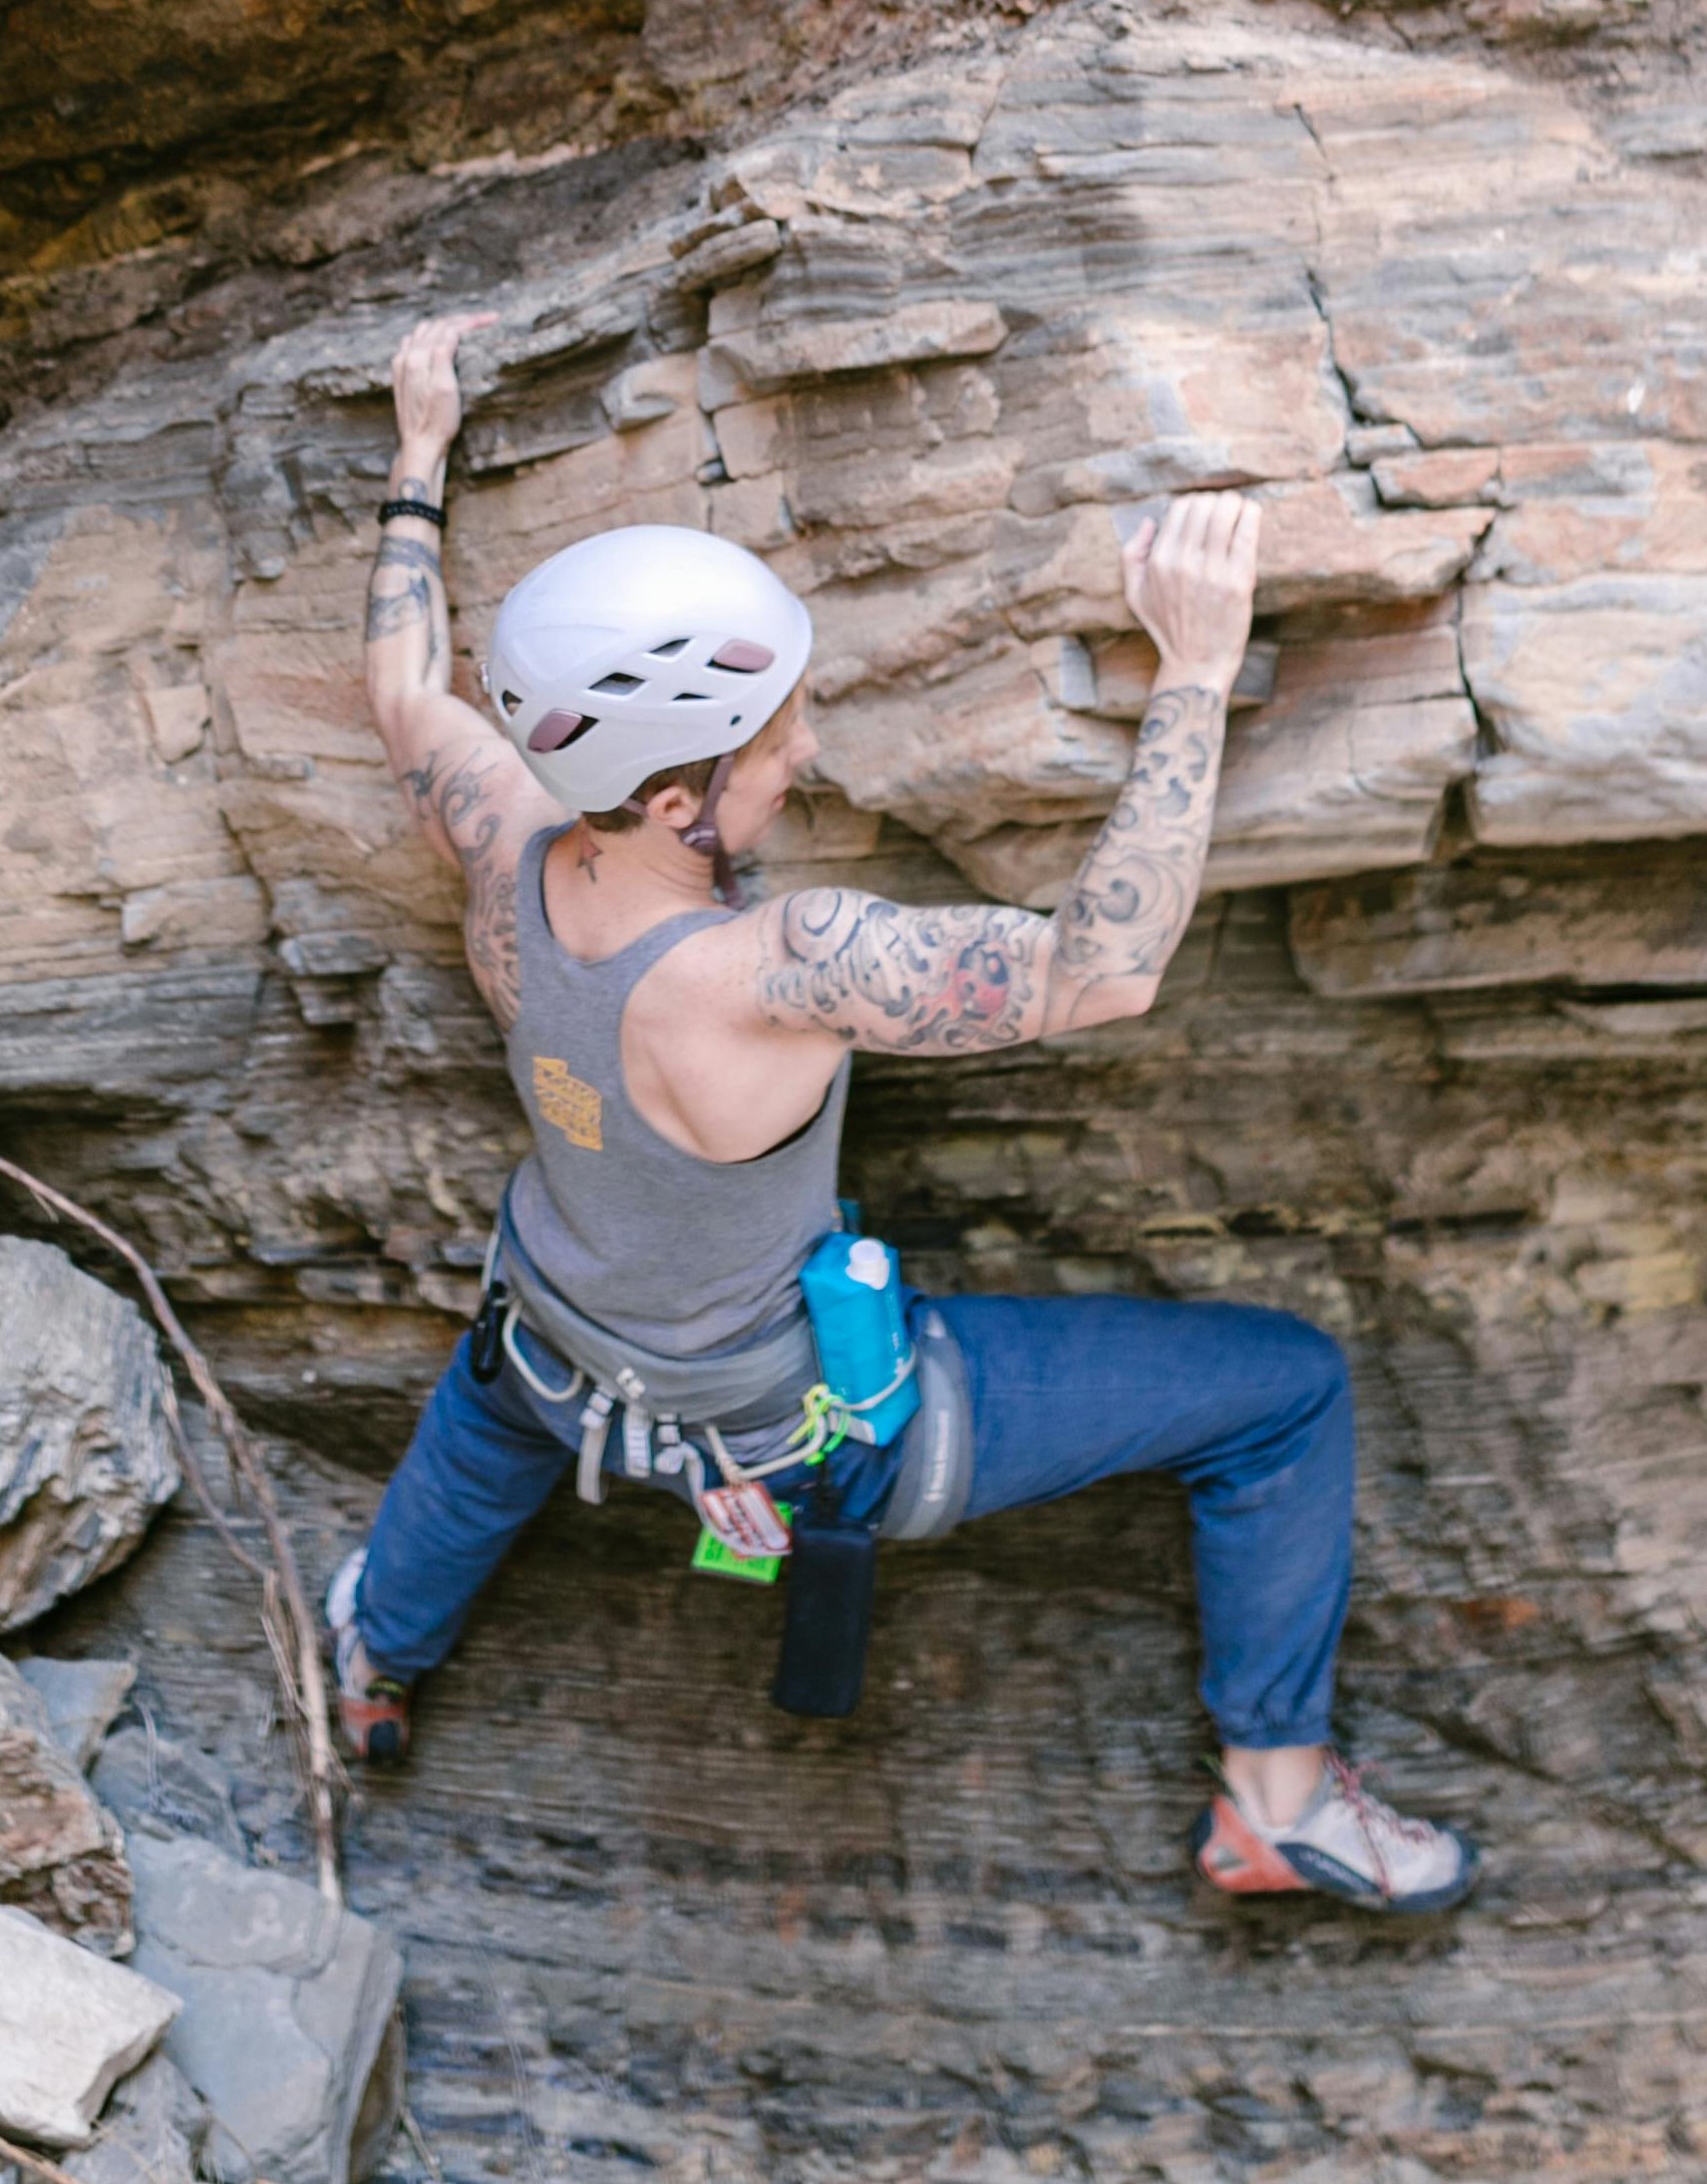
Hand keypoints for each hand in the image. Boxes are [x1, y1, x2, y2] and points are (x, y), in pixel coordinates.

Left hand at [390, 311, 497, 461]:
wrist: (420, 445)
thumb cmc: (438, 422)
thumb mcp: (446, 388)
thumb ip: (444, 355)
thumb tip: (451, 331)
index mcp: (418, 357)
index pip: (447, 327)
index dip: (471, 321)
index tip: (493, 319)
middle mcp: (406, 356)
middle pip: (435, 326)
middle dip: (460, 321)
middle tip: (484, 321)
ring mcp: (401, 365)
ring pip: (423, 332)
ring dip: (444, 326)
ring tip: (464, 328)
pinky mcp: (401, 375)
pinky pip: (413, 344)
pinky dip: (429, 337)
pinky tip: (438, 343)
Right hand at [1121, 490, 1260, 696]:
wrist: (1197, 663)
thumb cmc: (1168, 628)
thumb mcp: (1135, 595)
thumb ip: (1132, 555)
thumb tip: (1148, 522)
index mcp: (1159, 562)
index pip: (1180, 508)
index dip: (1195, 502)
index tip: (1204, 512)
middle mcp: (1184, 563)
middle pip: (1204, 505)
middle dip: (1216, 501)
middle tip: (1224, 511)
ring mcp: (1212, 571)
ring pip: (1226, 512)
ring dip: (1235, 503)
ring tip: (1239, 510)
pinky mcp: (1239, 580)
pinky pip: (1247, 531)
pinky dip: (1251, 514)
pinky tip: (1251, 515)